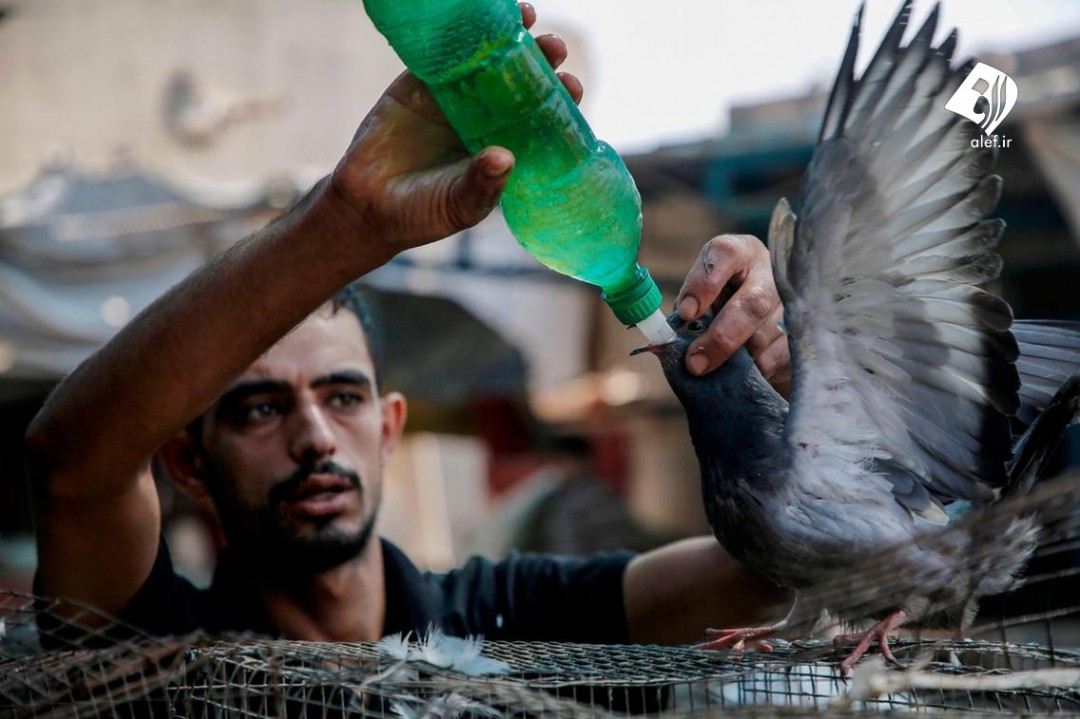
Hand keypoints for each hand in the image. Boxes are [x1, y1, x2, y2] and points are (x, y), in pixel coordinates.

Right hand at [330, 2, 581, 257]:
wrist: (367, 206)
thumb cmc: (423, 214)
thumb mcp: (458, 207)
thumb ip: (481, 185)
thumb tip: (504, 158)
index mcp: (506, 146)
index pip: (542, 117)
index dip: (560, 99)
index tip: (572, 85)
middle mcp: (486, 119)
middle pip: (521, 82)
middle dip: (542, 61)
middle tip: (554, 47)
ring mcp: (453, 99)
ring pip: (486, 61)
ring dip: (507, 37)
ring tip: (526, 16)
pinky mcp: (419, 85)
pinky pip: (440, 54)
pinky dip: (456, 33)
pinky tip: (474, 14)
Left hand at [675, 234, 790, 395]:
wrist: (761, 323)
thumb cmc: (721, 306)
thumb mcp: (703, 300)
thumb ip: (688, 315)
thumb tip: (665, 344)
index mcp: (739, 253)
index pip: (723, 254)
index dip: (703, 283)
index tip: (686, 313)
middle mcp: (769, 272)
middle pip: (752, 303)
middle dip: (722, 337)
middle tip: (695, 363)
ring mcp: (792, 303)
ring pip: (765, 336)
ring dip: (738, 359)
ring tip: (718, 370)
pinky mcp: (804, 334)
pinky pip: (778, 357)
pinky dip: (757, 369)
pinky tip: (746, 372)